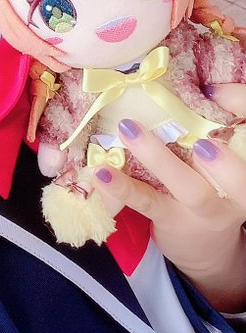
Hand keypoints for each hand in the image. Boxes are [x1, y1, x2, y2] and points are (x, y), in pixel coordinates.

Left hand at [91, 83, 245, 311]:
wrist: (208, 248)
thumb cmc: (215, 187)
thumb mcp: (224, 161)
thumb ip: (216, 129)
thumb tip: (202, 84)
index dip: (241, 110)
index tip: (214, 91)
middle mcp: (236, 192)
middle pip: (237, 177)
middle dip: (222, 159)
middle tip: (201, 139)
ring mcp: (206, 210)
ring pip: (190, 189)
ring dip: (159, 159)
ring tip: (129, 130)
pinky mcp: (173, 220)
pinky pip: (147, 202)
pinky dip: (122, 187)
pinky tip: (101, 172)